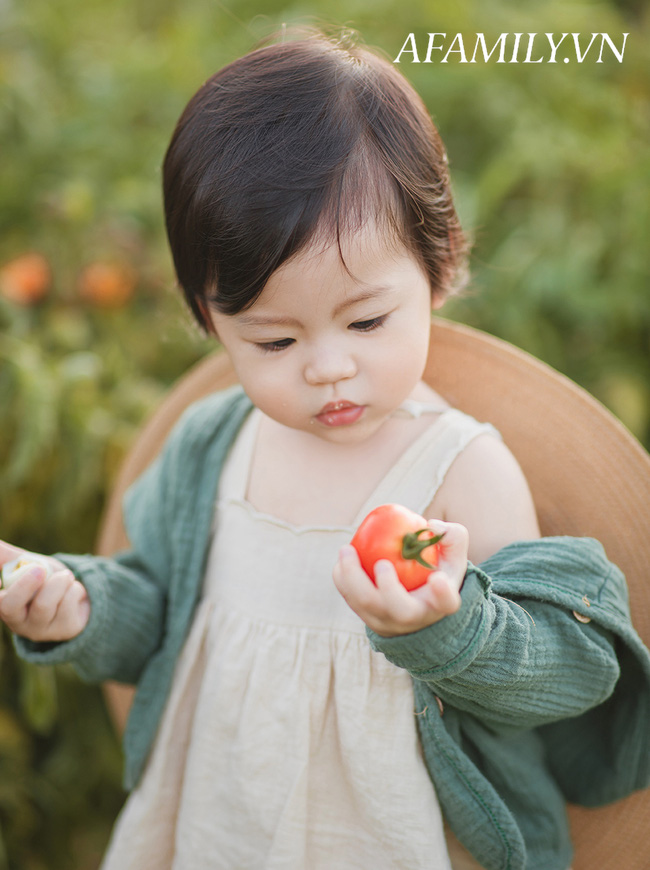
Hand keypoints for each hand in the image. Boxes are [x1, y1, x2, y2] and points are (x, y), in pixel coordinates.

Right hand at [0, 541, 89, 641]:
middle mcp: (17, 622)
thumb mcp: (28, 565)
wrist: (78, 596)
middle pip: (10, 606)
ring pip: (43, 604)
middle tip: (40, 569)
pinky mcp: (63, 631)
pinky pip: (68, 603)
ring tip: (65, 576)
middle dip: (24, 585)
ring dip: (58, 581)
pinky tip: (74, 590)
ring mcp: (40, 629)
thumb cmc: (46, 580)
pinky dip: (74, 588)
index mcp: (5, 604)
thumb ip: (7, 556)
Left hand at [333, 520, 468, 636]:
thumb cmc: (435, 568)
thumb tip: (431, 525)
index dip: (443, 594)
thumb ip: (451, 536)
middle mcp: (415, 618)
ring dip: (354, 579)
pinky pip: (351, 600)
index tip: (438, 578)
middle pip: (401, 611)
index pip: (447, 602)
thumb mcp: (451, 553)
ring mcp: (389, 621)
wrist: (415, 598)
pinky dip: (343, 580)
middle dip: (389, 588)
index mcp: (440, 603)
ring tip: (346, 550)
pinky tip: (342, 560)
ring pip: (368, 607)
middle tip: (381, 563)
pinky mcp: (368, 618)